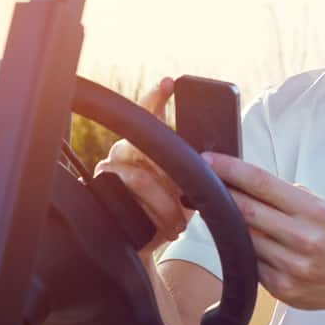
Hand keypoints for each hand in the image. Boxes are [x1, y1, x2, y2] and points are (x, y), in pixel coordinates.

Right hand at [94, 77, 193, 255]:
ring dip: (167, 204)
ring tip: (180, 223)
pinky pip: (131, 199)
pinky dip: (154, 215)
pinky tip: (167, 228)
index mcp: (144, 143)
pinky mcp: (104, 192)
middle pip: (146, 148)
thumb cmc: (169, 208)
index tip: (170, 82)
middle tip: (189, 193)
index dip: (157, 96)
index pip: (148, 113)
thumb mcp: (187, 185)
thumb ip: (194, 167)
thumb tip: (219, 159)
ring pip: (141, 179)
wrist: (145, 242)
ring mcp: (110, 170)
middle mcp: (123, 150)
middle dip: (173, 174)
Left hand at [203, 152, 324, 311]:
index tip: (208, 161)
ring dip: (226, 224)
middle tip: (201, 184)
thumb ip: (282, 195)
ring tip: (215, 211)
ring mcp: (291, 266)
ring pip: (244, 238)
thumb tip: (240, 180)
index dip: (231, 170)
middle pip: (246, 211)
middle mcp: (302, 238)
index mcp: (312, 211)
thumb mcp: (317, 206)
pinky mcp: (281, 288)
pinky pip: (250, 262)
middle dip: (220, 195)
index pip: (262, 183)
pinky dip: (240, 249)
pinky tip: (236, 240)